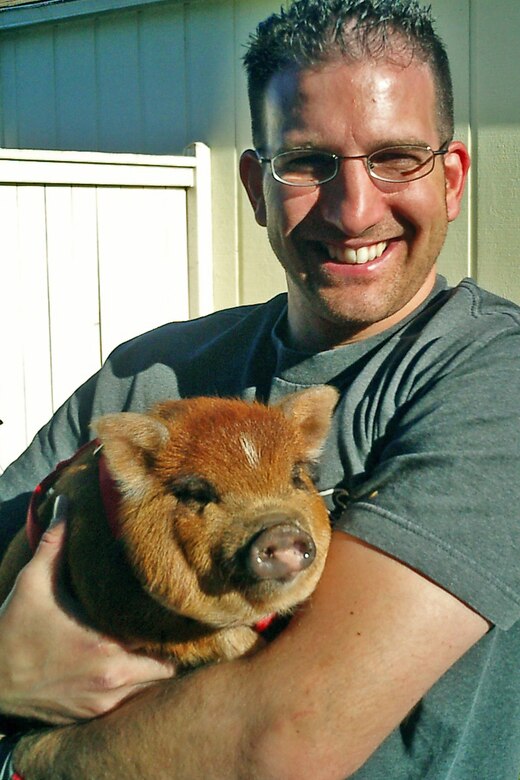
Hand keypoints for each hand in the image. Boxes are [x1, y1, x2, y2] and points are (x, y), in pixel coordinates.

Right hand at [0, 497, 175, 724]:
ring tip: (156, 643)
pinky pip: (128, 704)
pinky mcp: (90, 717)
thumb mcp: (33, 583)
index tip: (184, 611)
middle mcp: (112, 680)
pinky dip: (133, 687)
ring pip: (150, 690)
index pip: (167, 645)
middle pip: (167, 671)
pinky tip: (130, 664)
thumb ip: (55, 542)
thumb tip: (66, 502)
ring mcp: (103, 703)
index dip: (179, 630)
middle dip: (172, 650)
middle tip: (173, 626)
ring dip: (153, 669)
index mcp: (106, 648)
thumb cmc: (13, 631)